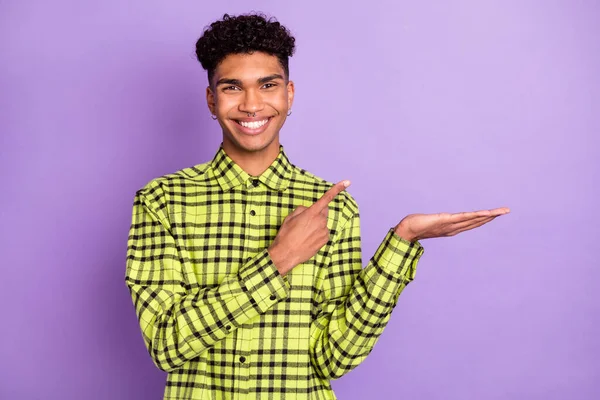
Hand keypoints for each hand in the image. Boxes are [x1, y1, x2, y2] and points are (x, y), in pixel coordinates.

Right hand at [268, 180, 350, 275]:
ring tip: (303, 233)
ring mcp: (324, 231)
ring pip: (322, 223)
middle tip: (305, 221)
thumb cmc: (286, 235)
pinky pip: (323, 232)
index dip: (337, 189)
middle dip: (317, 213)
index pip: (326, 198)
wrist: (286, 254)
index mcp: (312, 213)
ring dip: (316, 224)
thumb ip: (302, 210)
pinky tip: (307, 239)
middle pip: (323, 211)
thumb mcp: (290, 217)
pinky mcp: (325, 240)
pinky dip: (317, 233)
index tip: (347, 182)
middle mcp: (320, 221)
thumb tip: (308, 210)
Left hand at [394, 207, 509, 241]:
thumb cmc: (415, 226)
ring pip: (474, 220)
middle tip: (506, 210)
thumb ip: (434, 222)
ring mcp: (452, 225)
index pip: (471, 223)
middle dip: (492, 217)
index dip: (484, 219)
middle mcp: (454, 228)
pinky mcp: (447, 220)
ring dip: (489, 215)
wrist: (406, 230)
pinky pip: (465, 217)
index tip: (495, 214)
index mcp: (452, 228)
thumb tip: (434, 220)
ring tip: (502, 211)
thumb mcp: (430, 222)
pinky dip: (476, 215)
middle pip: (477, 222)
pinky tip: (486, 212)